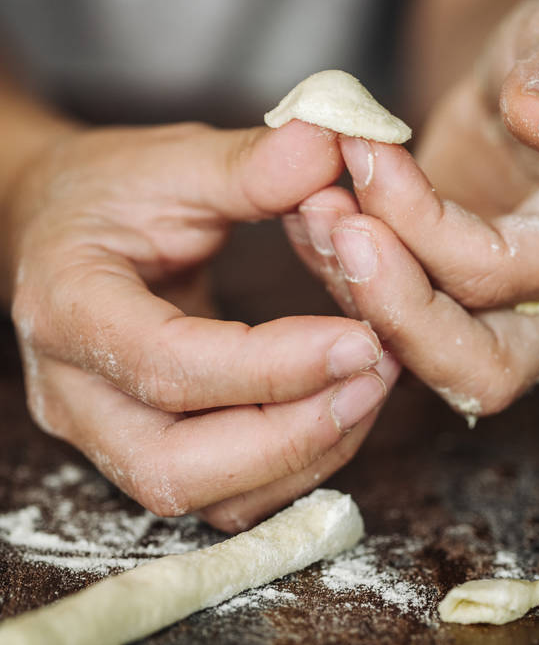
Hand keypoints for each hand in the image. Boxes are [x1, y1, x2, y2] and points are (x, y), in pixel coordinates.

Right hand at [9, 120, 398, 529]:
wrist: (58, 237)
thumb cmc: (106, 196)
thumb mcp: (169, 161)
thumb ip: (249, 164)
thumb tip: (334, 146)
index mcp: (68, 308)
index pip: (168, 366)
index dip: (271, 367)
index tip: (362, 338)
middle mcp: (73, 395)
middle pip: (176, 469)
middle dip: (290, 436)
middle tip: (375, 377)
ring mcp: (104, 438)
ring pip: (206, 498)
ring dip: (304, 456)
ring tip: (372, 387)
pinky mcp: (145, 456)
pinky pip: (225, 495)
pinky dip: (294, 464)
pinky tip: (342, 408)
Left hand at [286, 0, 538, 423]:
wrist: (530, 87)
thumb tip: (538, 115)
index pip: (502, 273)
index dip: (423, 224)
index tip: (365, 155)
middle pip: (477, 370)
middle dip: (393, 308)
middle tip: (337, 229)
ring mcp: (503, 323)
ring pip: (422, 362)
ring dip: (355, 294)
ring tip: (311, 207)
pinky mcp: (449, 315)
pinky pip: (390, 327)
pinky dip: (341, 280)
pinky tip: (308, 217)